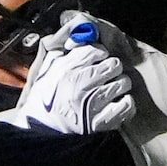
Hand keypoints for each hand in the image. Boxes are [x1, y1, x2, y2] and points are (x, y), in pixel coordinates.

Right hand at [8, 17, 136, 134]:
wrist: (39, 130)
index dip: (100, 53)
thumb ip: (60, 51)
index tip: (99, 59)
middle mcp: (79, 85)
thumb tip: (75, 35)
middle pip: (112, 65)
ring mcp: (90, 105)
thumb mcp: (47, 70)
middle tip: (109, 74)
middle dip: (113, 68)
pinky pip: (125, 106)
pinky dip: (126, 104)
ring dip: (121, 85)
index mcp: (66, 69)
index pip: (94, 50)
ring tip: (114, 89)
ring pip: (121, 84)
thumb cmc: (45, 99)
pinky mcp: (99, 123)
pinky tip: (120, 103)